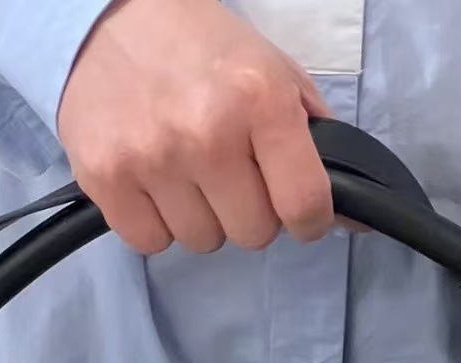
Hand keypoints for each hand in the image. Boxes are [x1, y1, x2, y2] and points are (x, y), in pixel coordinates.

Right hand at [57, 0, 334, 254]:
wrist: (106, 15)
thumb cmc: (200, 46)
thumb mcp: (272, 72)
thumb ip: (313, 141)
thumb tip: (354, 218)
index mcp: (260, 99)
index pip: (305, 207)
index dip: (307, 219)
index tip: (295, 209)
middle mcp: (207, 132)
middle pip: (253, 234)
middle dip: (248, 210)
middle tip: (228, 171)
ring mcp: (153, 158)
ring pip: (202, 241)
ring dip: (200, 216)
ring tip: (185, 167)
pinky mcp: (105, 177)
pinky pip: (150, 242)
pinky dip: (154, 221)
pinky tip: (152, 180)